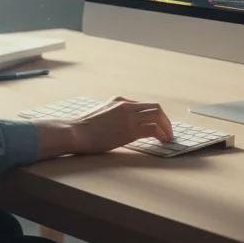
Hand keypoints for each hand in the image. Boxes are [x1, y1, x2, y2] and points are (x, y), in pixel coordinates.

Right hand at [35, 97, 173, 158]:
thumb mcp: (100, 116)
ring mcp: (129, 116)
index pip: (144, 105)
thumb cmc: (82, 129)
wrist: (74, 132)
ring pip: (158, 115)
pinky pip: (153, 128)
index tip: (157, 126)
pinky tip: (163, 141)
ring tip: (168, 137)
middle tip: (168, 131)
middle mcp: (126, 105)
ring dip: (166, 127)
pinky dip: (162, 134)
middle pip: (155, 107)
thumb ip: (113, 117)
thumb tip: (120, 128)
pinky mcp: (130, 129)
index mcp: (119, 101)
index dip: (154, 116)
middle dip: (165, 120)